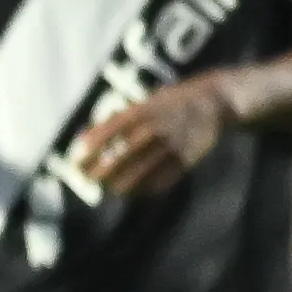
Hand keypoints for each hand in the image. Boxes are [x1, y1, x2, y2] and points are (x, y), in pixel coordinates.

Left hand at [71, 76, 233, 198]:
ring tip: (108, 189)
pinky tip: (133, 191)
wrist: (215, 101)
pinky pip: (162, 179)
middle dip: (101, 169)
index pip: (111, 128)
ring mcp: (173, 144)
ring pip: (141, 171)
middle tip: (87, 178)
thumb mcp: (144, 103)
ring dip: (120, 183)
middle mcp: (157, 127)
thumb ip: (117, 120)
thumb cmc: (169, 103)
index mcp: (144, 110)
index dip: (92, 144)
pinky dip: (145, 188)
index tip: (76, 157)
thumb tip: (83, 139)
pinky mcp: (187, 158)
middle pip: (123, 153)